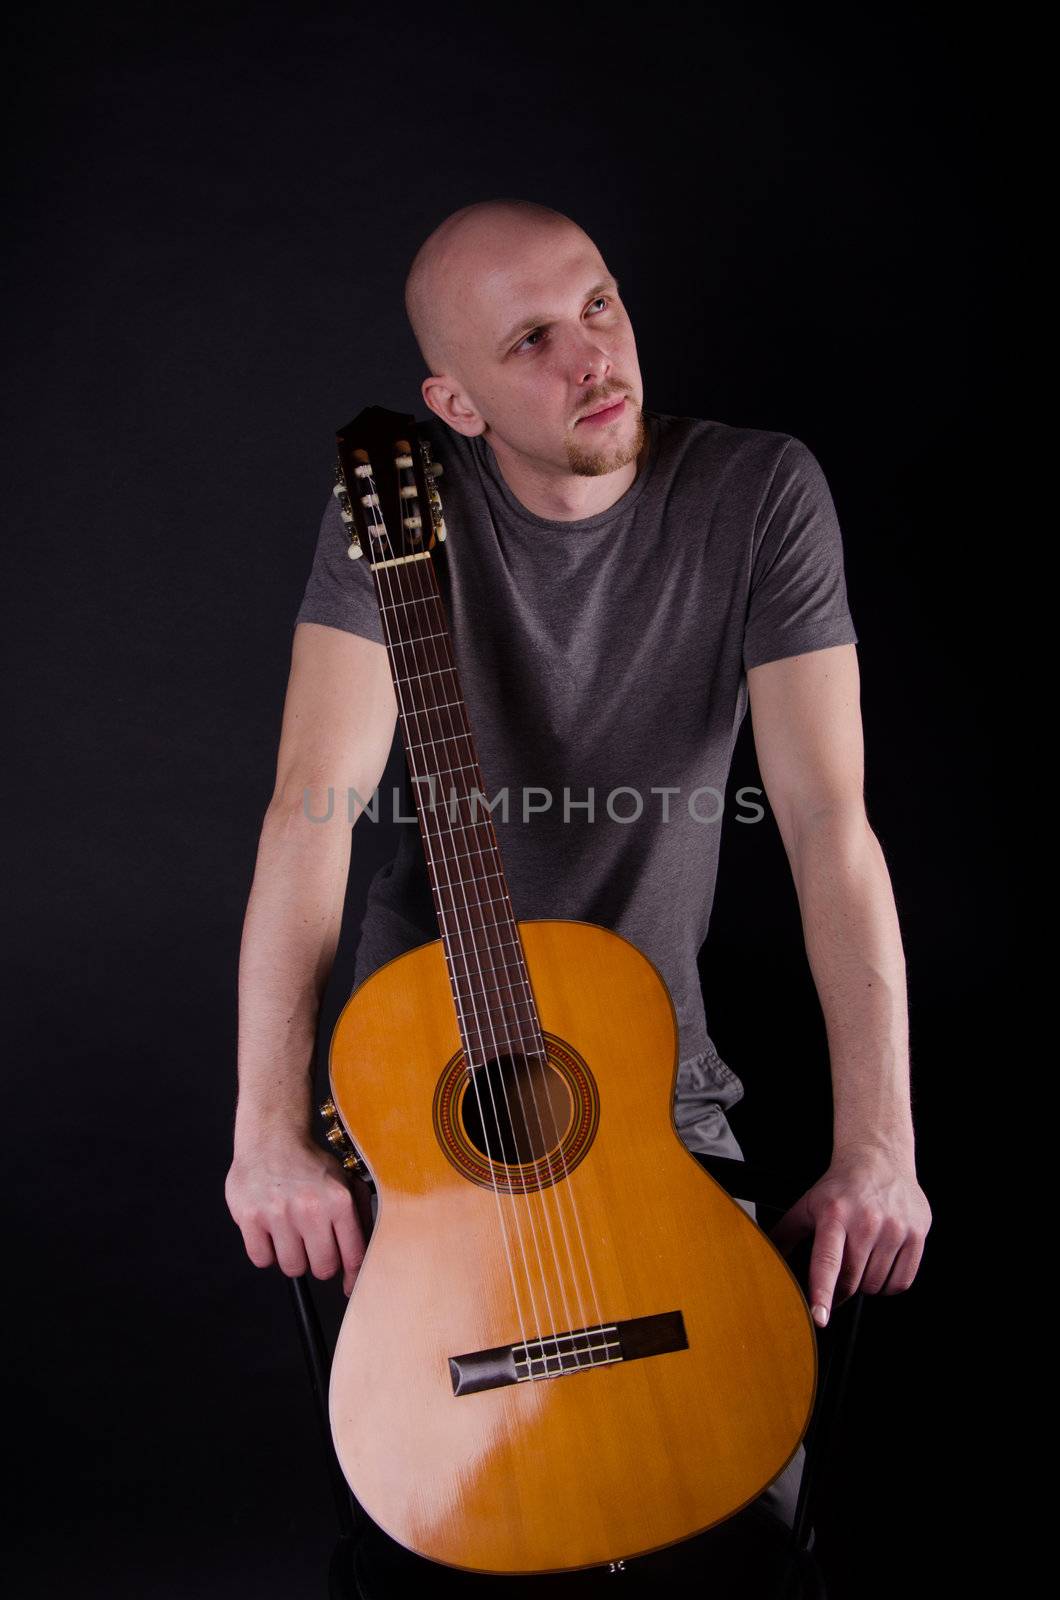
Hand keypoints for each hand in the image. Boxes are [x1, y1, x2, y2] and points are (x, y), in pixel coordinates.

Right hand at [225, 1133, 372, 1296]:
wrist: (272, 1138)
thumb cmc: (310, 1164)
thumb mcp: (345, 1182)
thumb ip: (360, 1219)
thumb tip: (359, 1264)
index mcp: (338, 1201)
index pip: (353, 1256)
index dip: (351, 1275)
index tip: (348, 1284)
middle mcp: (310, 1208)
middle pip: (322, 1268)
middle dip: (320, 1262)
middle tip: (314, 1246)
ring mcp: (278, 1214)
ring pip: (292, 1267)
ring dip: (292, 1257)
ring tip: (291, 1234)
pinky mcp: (250, 1217)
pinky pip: (261, 1259)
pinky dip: (266, 1251)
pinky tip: (271, 1232)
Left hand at [767, 1144, 931, 1327]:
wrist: (879, 1159)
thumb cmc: (840, 1188)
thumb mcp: (807, 1205)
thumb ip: (786, 1234)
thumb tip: (766, 1261)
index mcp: (834, 1214)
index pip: (827, 1261)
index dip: (822, 1292)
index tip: (820, 1317)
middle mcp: (866, 1221)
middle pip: (851, 1281)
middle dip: (840, 1289)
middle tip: (837, 1275)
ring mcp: (894, 1228)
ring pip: (876, 1285)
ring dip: (865, 1284)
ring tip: (860, 1259)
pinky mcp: (916, 1234)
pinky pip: (901, 1282)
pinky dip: (888, 1284)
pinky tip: (880, 1264)